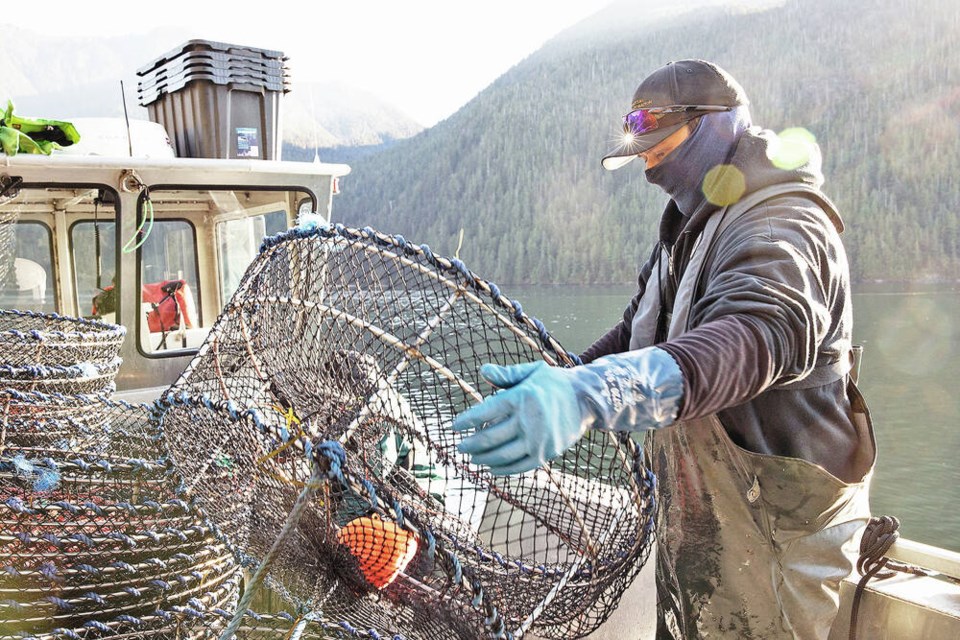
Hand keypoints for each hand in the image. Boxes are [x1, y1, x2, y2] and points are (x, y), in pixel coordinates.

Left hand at [452, 347, 683, 475]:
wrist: (586, 399)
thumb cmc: (554, 383)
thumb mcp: (532, 371)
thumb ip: (507, 375)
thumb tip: (482, 371)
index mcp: (521, 397)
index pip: (484, 412)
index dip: (466, 421)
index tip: (453, 426)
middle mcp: (528, 420)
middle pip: (489, 437)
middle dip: (470, 444)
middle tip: (459, 446)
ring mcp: (538, 440)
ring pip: (502, 455)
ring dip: (482, 458)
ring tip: (472, 457)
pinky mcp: (546, 454)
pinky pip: (519, 466)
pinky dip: (502, 470)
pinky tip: (491, 468)